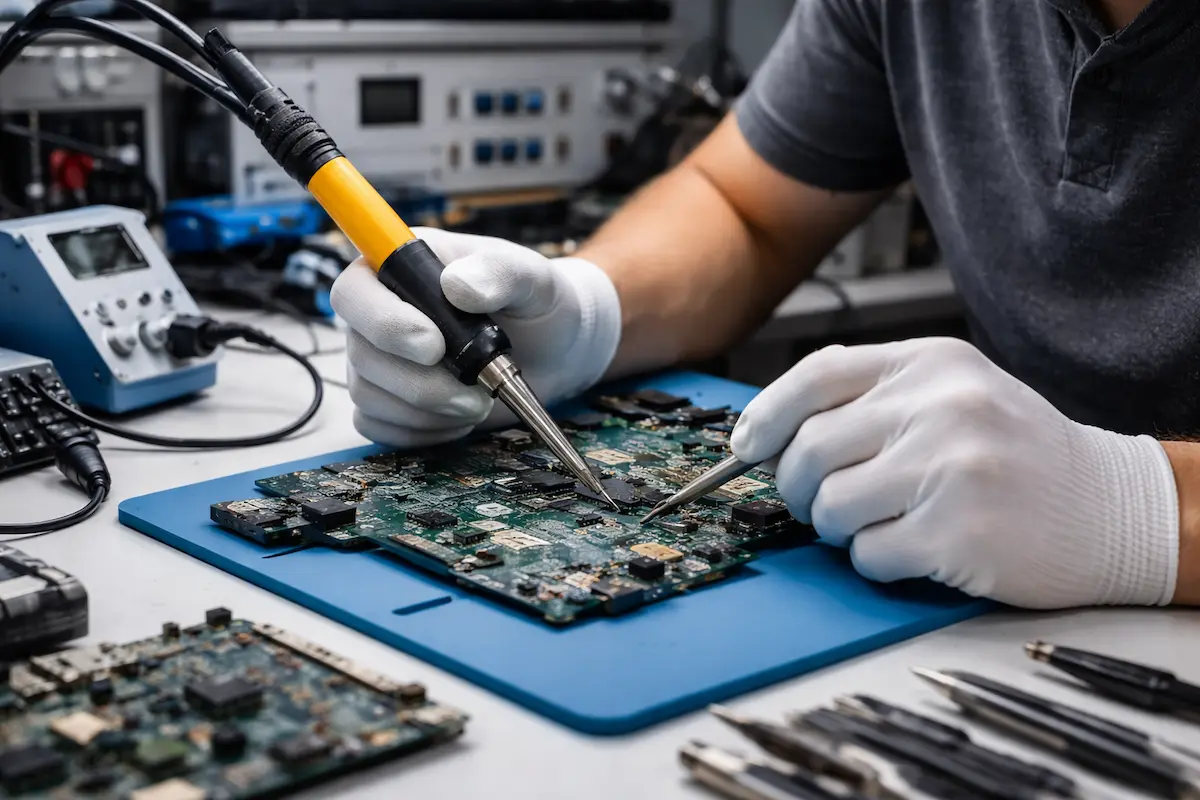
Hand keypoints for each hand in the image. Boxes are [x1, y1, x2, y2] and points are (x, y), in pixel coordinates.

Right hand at [330, 228, 620, 446]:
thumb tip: (457, 286)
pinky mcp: (386, 402)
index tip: (434, 346)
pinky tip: (461, 416)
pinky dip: (426, 431)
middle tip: (476, 391)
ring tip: (479, 400)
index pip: (353, 292)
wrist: (552, 350)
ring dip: (430, 410)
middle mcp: (377, 312)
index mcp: (401, 267)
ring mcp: (376, 360)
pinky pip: (381, 428)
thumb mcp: (531, 278)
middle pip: (362, 354)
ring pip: (370, 397)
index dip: (384, 324)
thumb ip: (499, 272)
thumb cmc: (535, 303)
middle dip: (421, 384)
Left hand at [730, 338, 1179, 607]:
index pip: (817, 375)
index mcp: (930, 364)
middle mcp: (939, 406)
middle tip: (818, 503)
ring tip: (878, 524)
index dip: (766, 415)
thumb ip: (874, 398)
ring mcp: (950, 467)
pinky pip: (867, 554)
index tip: (746, 448)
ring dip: (838, 528)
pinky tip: (912, 549)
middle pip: (810, 448)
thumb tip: (773, 432)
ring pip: (830, 506)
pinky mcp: (958, 531)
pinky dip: (874, 560)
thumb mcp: (955, 393)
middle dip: (797, 486)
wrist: (1110, 509)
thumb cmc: (1017, 455)